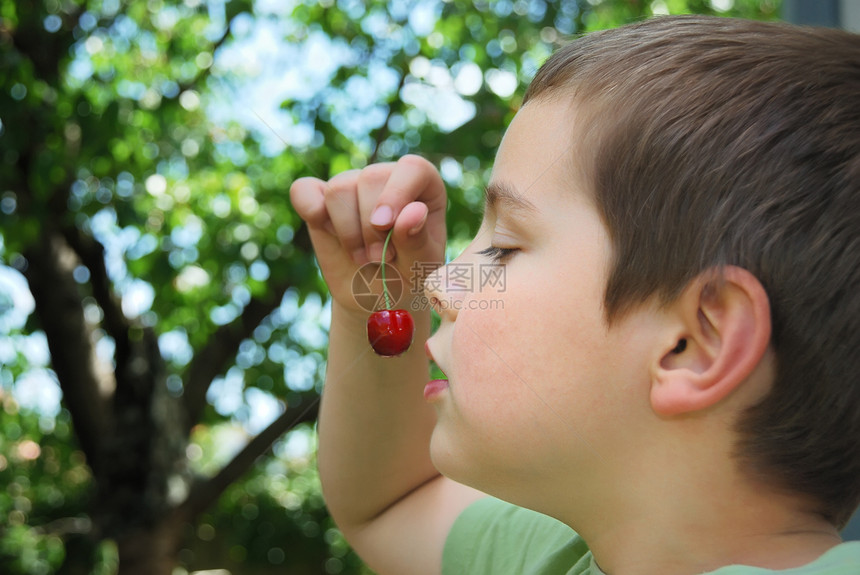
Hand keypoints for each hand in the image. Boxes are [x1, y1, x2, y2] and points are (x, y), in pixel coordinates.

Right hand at [289, 155, 446, 314]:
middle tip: (379, 259)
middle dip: (370, 227)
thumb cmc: (407, 277)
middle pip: (370, 178)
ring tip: (363, 258)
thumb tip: (414, 210)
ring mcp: (353, 185)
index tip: (385, 226)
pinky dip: (311, 211)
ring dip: (348, 232)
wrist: (376, 297)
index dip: (397, 194)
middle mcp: (387, 178)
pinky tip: (328, 233)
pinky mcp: (320, 198)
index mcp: (424, 186)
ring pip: (339, 189)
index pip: (412, 169)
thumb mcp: (420, 267)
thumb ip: (419, 240)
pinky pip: (304, 190)